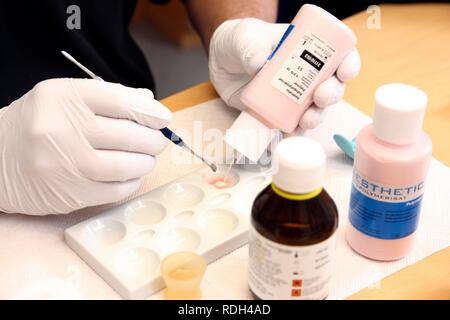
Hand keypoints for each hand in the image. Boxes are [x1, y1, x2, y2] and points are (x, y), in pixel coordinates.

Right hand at [0, 79, 170, 214]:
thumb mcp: (64, 98)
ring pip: (126, 166)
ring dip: (147, 162)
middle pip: (129, 135)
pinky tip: (132, 175)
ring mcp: (65, 165)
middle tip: (159, 141)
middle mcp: (63, 129)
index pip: (121, 101)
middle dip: (154, 139)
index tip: (164, 119)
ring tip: (147, 158)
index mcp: (64, 98)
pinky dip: (132, 182)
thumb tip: (149, 105)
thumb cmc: (37, 124)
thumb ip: (107, 97)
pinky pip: (116, 190)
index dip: (151, 112)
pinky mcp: (69, 194)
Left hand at [209, 18, 360, 128]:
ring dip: (316, 117)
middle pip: (331, 86)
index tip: (345, 72)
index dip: (348, 64)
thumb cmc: (239, 41)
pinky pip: (291, 125)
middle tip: (321, 97)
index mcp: (307, 49)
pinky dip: (293, 132)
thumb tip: (261, 62)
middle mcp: (307, 75)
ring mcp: (293, 96)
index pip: (337, 56)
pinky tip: (290, 135)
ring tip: (306, 120)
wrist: (220, 62)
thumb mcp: (244, 36)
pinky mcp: (279, 112)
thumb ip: (251, 45)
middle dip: (332, 94)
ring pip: (315, 109)